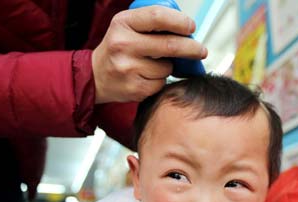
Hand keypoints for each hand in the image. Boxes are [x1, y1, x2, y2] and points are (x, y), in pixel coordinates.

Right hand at [92, 6, 206, 103]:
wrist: (95, 76)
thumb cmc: (120, 47)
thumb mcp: (127, 27)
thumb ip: (151, 25)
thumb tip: (187, 32)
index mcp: (123, 23)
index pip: (158, 16)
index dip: (180, 21)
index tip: (191, 27)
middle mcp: (123, 44)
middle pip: (170, 45)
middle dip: (192, 48)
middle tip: (202, 51)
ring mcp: (128, 68)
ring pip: (167, 67)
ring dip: (170, 67)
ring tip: (154, 64)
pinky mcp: (134, 88)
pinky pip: (161, 83)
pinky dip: (161, 80)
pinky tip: (148, 77)